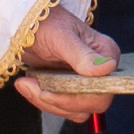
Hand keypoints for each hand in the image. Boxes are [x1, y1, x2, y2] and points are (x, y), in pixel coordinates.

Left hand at [9, 1, 121, 119]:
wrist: (26, 25)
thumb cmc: (46, 22)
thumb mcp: (61, 36)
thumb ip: (82, 55)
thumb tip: (106, 68)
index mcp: (107, 54)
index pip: (104, 90)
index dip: (78, 97)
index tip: (50, 91)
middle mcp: (101, 71)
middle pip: (90, 104)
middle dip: (59, 100)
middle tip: (35, 87)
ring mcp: (86, 82)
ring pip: (75, 110)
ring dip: (47, 102)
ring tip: (27, 83)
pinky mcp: (71, 90)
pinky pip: (62, 108)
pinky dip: (42, 101)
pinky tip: (28, 85)